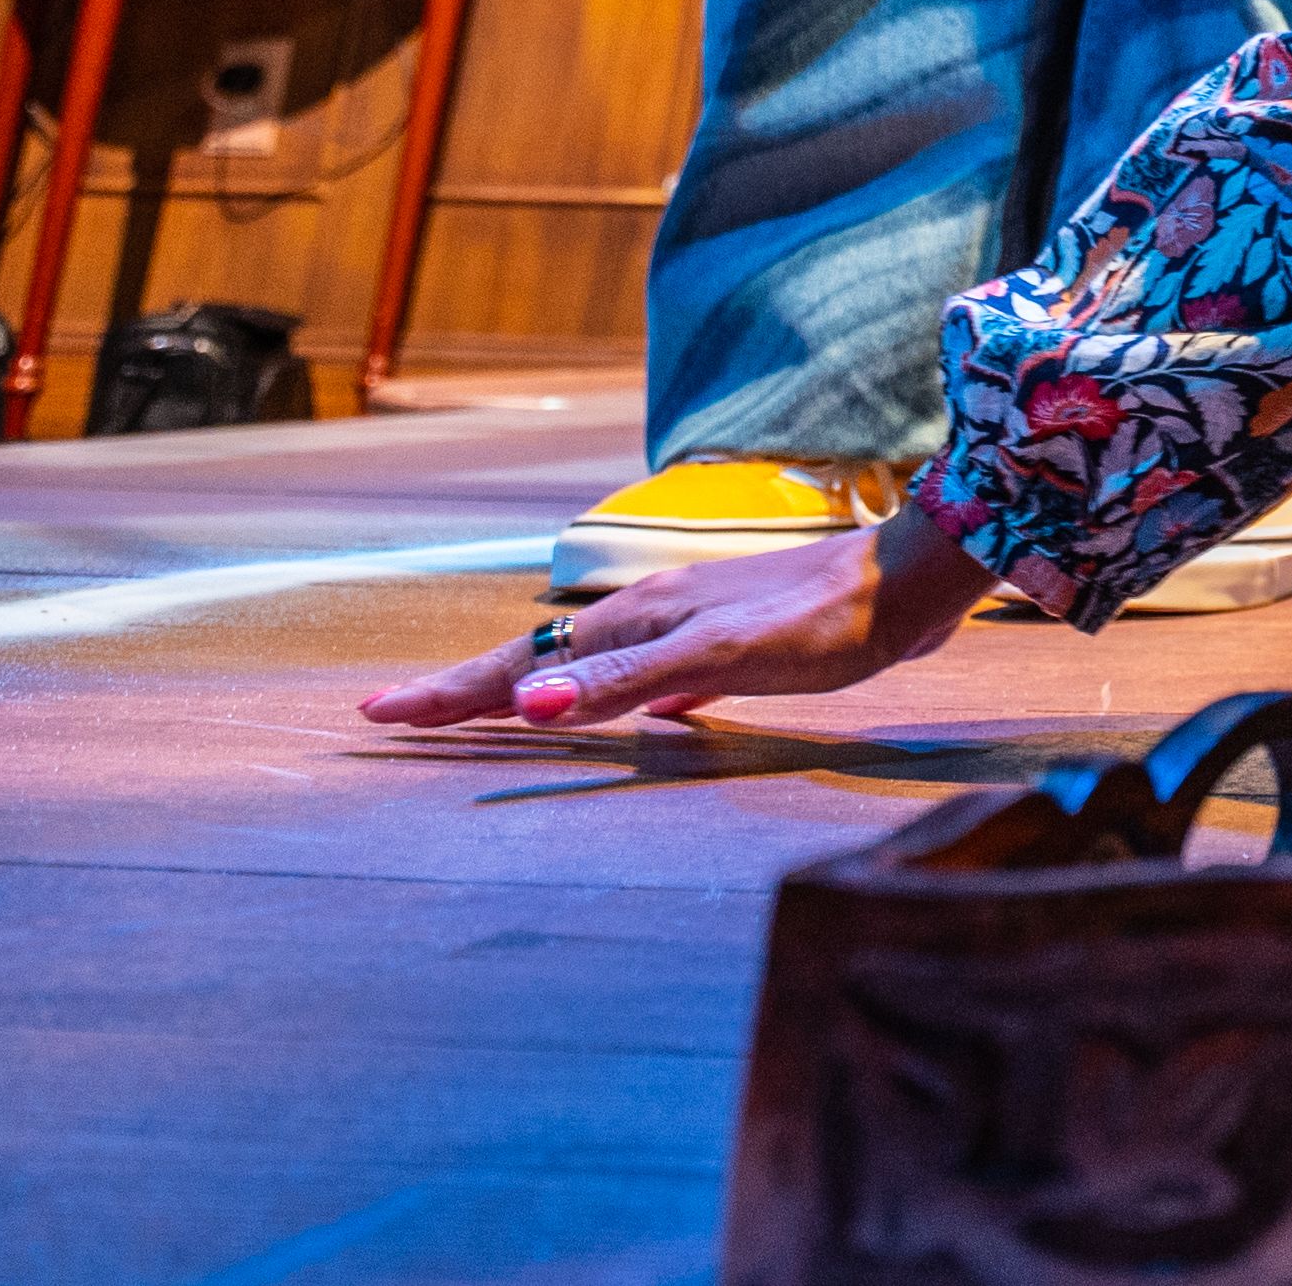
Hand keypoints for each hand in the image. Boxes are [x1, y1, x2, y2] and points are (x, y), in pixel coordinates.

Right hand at [358, 501, 989, 731]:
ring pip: (585, 658)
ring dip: (528, 685)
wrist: (913, 579)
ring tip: (483, 709)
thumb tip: (528, 704)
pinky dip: (604, 690)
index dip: (453, 694)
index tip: (379, 713)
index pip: (522, 663)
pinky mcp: (732, 636)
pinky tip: (628, 713)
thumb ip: (627, 681)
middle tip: (394, 713)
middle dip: (464, 686)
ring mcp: (691, 620)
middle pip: (539, 654)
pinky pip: (641, 670)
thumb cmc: (824, 623)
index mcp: (640, 620)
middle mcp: (653, 612)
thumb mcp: (720, 659)